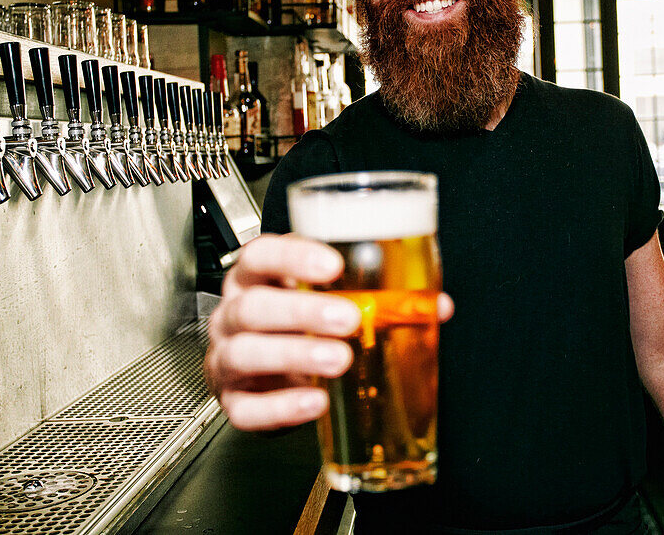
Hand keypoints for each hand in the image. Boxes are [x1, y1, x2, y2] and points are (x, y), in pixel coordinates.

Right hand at [204, 233, 453, 430]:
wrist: (271, 373)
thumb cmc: (302, 324)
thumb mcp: (333, 299)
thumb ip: (380, 297)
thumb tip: (436, 306)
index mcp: (256, 278)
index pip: (261, 255)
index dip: (293, 257)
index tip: (333, 265)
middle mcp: (234, 314)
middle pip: (254, 306)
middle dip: (302, 311)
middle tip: (348, 317)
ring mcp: (227, 359)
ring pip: (245, 353)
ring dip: (294, 355)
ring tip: (338, 359)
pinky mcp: (234, 402)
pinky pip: (248, 408)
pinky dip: (281, 407)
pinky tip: (315, 402)